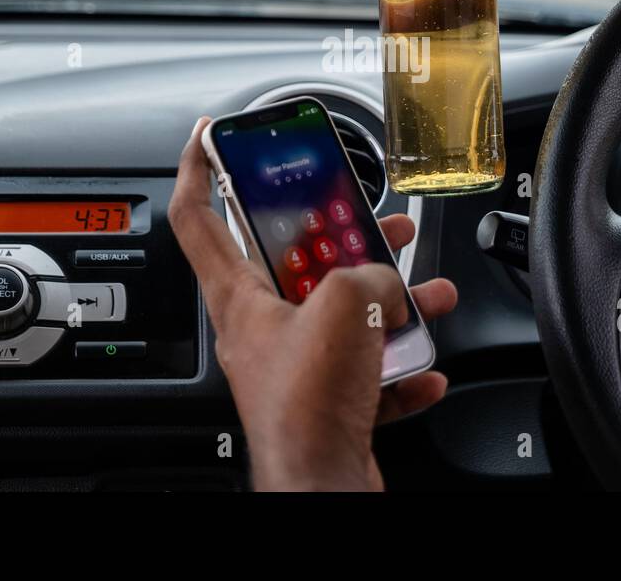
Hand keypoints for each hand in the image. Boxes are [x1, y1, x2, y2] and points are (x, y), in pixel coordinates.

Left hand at [168, 116, 457, 490]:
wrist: (324, 484)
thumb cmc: (308, 404)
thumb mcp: (342, 303)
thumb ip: (366, 272)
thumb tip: (388, 282)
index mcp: (239, 296)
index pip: (197, 217)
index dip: (198, 168)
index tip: (208, 135)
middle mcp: (262, 330)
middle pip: (290, 263)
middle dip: (336, 236)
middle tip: (361, 216)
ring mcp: (296, 369)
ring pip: (342, 317)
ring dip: (388, 302)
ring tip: (423, 292)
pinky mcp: (328, 405)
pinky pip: (367, 373)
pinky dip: (399, 367)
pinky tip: (423, 365)